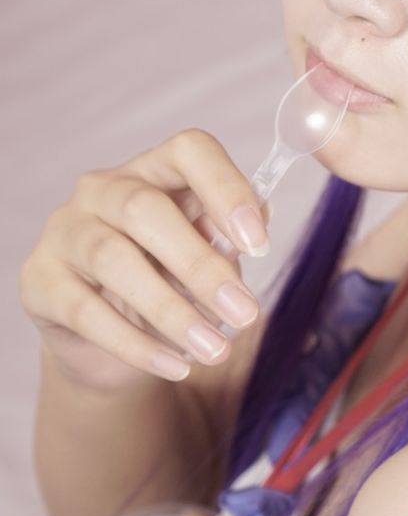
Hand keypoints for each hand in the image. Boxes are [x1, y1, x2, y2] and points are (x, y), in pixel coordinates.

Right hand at [18, 128, 271, 389]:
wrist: (110, 336)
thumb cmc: (168, 278)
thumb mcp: (206, 255)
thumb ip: (227, 239)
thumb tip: (257, 224)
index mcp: (155, 169)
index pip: (190, 151)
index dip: (226, 189)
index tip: (259, 244)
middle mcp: (102, 188)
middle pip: (145, 209)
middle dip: (201, 265)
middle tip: (244, 314)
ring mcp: (64, 230)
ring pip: (113, 259)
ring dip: (171, 310)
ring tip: (215, 349)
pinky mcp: (39, 279)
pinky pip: (86, 311)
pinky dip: (136, 343)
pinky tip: (176, 364)